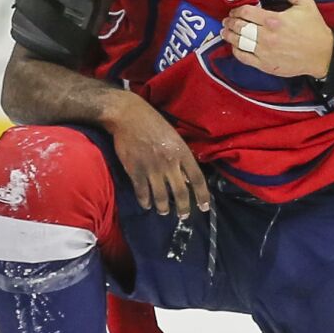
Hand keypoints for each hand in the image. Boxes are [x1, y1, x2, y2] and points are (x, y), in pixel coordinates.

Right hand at [102, 91, 209, 216]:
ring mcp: (152, 168)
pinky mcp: (135, 170)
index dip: (203, 196)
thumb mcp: (175, 137)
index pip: (198, 179)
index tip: (204, 207)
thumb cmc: (154, 124)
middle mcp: (170, 163)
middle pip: (181, 193)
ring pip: (161, 196)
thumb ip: (182, 157)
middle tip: (183, 216)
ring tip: (164, 212)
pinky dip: (145, 201)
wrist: (128, 116)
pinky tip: (147, 204)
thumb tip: (187, 178)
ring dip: (163, 208)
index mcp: (183, 153)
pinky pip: (142, 192)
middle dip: (184, 208)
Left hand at [223, 0, 333, 78]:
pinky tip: (235, 46)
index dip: (237, 10)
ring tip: (225, 32)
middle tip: (227, 20)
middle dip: (230, 22)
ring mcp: (265, 52)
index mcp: (274, 19)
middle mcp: (266, 36)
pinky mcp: (266, 65)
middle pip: (240, 26)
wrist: (323, 54)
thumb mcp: (306, 4)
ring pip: (239, 42)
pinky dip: (236, 51)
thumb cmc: (315, 29)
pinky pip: (244, 57)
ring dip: (229, 36)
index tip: (235, 10)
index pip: (246, 12)